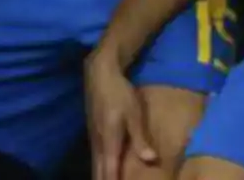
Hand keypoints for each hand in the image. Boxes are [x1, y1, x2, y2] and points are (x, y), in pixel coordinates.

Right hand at [84, 50, 157, 179]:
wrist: (100, 73)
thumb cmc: (120, 93)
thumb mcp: (134, 114)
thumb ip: (140, 138)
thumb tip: (150, 160)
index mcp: (109, 140)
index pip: (109, 170)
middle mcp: (98, 142)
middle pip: (98, 170)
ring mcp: (93, 136)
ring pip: (95, 163)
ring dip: (99, 175)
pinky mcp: (93, 130)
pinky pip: (95, 155)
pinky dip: (99, 167)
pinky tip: (103, 169)